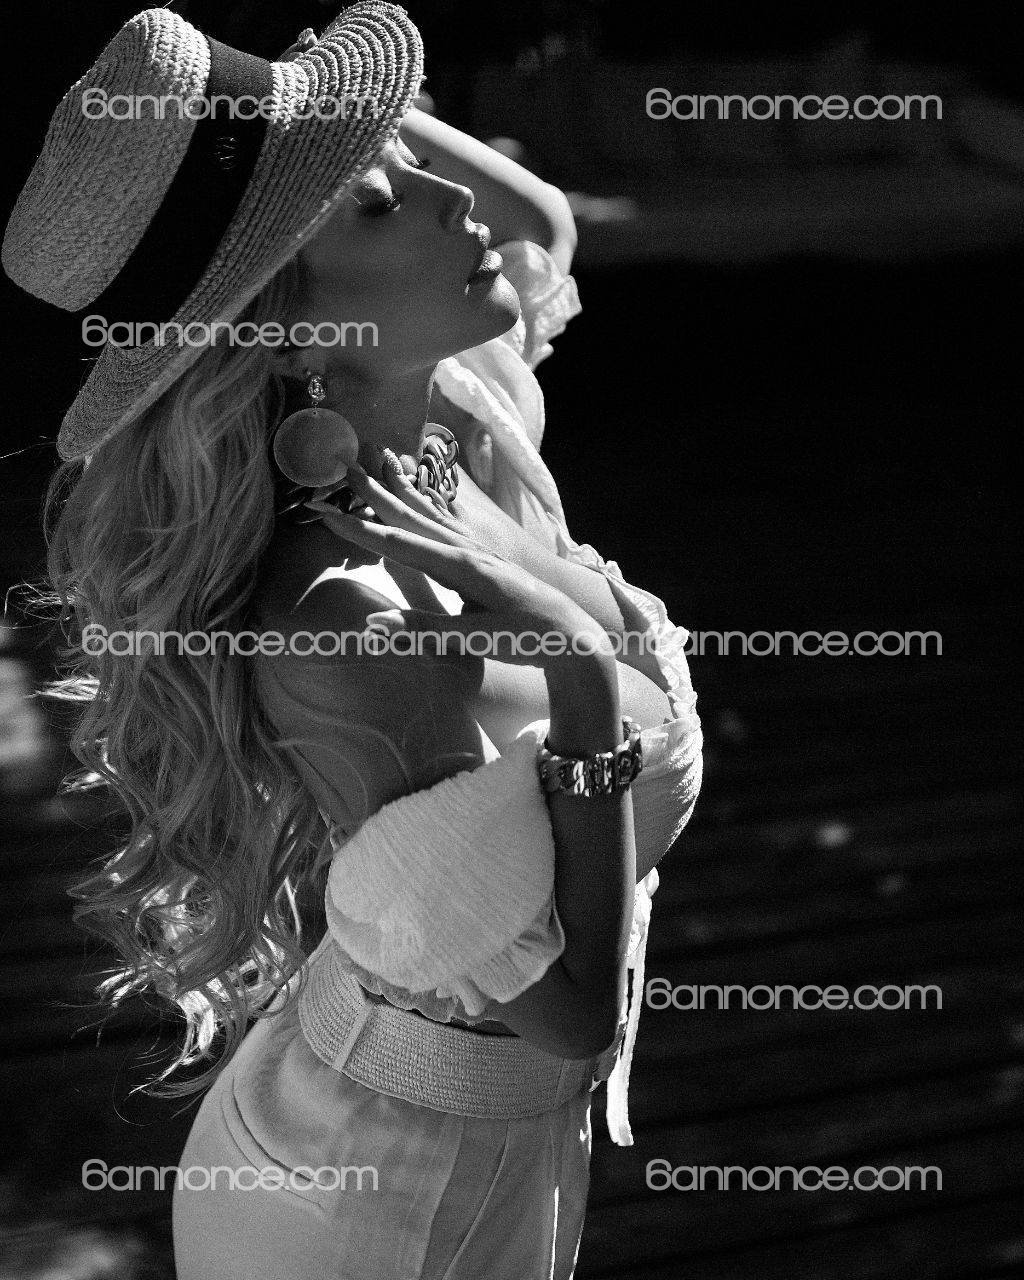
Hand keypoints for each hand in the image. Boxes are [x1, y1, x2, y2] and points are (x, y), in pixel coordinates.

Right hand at [303, 460, 613, 674]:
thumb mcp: (473, 640)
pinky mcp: (484, 559)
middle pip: (412, 515)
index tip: (326, 512)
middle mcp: (468, 550)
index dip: (359, 530)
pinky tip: (421, 494)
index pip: (400, 544)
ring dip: (401, 488)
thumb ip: (422, 631)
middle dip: (375, 492)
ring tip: (380, 460)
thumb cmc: (526, 640)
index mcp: (463, 567)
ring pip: (430, 513)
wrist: (573, 636)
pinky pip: (448, 523)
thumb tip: (371, 626)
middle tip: (343, 466)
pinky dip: (428, 503)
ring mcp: (478, 551)